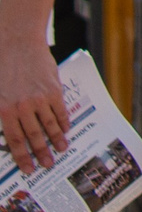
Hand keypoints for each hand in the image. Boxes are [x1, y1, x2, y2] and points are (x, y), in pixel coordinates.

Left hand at [0, 33, 67, 176]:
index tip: (28, 168)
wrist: (16, 42)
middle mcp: (22, 108)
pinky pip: (60, 112)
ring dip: (55, 141)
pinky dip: (64, 123)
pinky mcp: (53, 90)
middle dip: (41, 153)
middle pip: (34, 136)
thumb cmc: (1, 65)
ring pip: (49, 126)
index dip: (22, 156)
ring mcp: (40, 99)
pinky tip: (65, 130)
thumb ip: (1, 112)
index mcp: (4, 110)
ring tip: (61, 150)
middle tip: (47, 165)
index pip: (14, 140)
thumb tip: (5, 129)